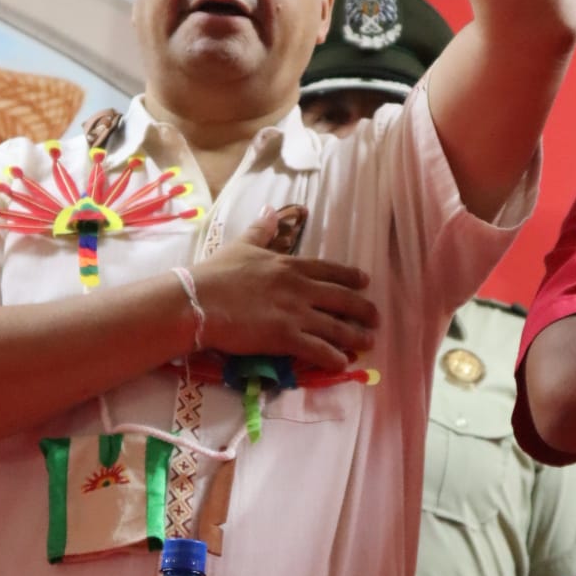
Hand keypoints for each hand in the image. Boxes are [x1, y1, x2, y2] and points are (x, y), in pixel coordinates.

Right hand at [193, 209, 377, 369]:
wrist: (198, 299)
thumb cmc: (216, 273)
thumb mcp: (242, 245)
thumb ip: (261, 231)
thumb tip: (270, 212)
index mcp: (289, 265)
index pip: (328, 270)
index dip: (350, 277)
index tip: (365, 282)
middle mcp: (299, 287)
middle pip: (341, 298)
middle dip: (363, 309)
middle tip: (376, 317)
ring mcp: (295, 313)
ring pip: (336, 326)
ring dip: (355, 336)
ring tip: (369, 343)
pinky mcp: (286, 337)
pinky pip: (318, 349)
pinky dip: (333, 357)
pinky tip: (343, 364)